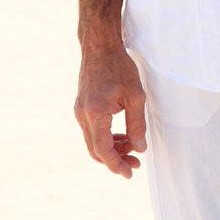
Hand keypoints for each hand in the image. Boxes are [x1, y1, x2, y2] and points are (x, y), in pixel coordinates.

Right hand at [73, 47, 147, 177]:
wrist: (100, 46)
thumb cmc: (119, 67)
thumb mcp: (135, 97)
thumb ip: (137, 125)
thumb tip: (139, 148)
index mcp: (95, 114)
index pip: (104, 150)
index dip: (117, 165)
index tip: (130, 173)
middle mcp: (83, 116)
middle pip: (96, 150)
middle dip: (115, 160)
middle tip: (135, 163)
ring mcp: (80, 112)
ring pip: (93, 142)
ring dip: (111, 149)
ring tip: (131, 149)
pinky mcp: (81, 107)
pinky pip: (92, 131)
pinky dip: (106, 138)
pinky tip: (121, 136)